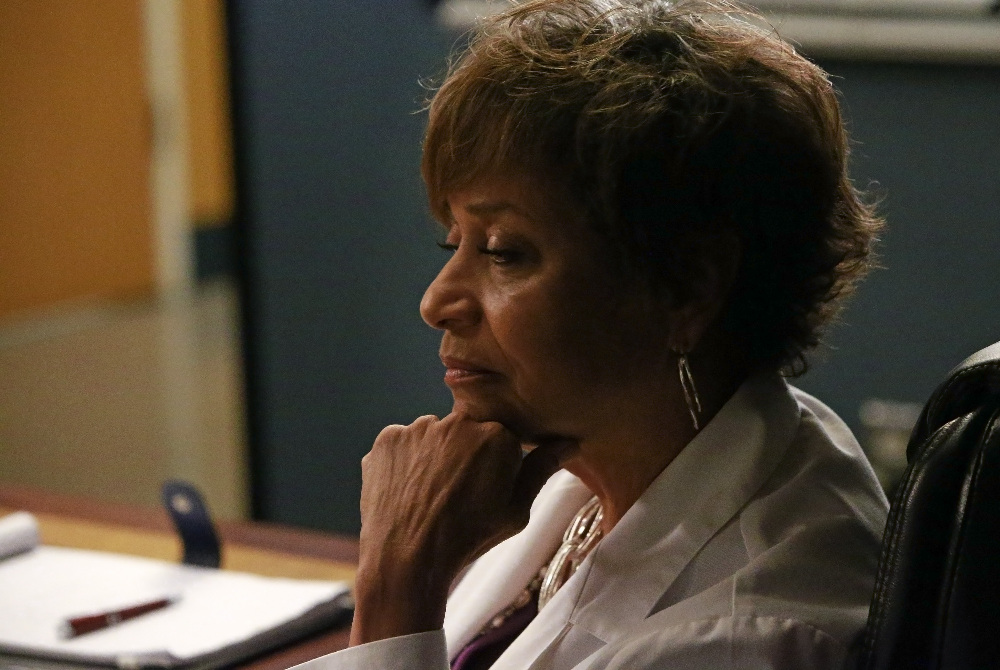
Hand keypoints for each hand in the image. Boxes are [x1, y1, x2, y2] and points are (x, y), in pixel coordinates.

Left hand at [349, 412, 573, 645]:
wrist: (406, 561)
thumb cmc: (468, 540)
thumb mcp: (516, 513)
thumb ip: (541, 470)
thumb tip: (568, 443)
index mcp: (497, 435)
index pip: (502, 435)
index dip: (496, 463)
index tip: (485, 488)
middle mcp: (458, 421)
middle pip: (467, 430)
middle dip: (465, 454)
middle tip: (456, 494)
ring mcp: (419, 428)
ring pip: (433, 434)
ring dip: (434, 454)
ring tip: (429, 495)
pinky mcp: (387, 438)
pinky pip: (403, 442)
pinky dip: (404, 460)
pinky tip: (407, 490)